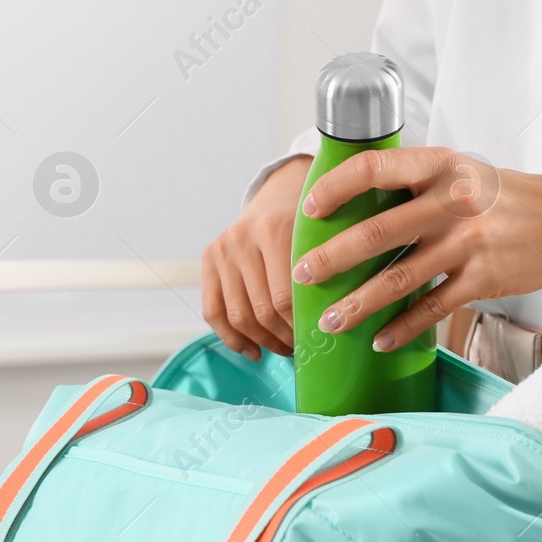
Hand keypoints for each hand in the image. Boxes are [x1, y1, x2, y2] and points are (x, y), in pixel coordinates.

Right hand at [201, 155, 311, 359]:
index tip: (316, 340)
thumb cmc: (311, 221)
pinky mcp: (209, 257)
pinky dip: (231, 338)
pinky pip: (213, 310)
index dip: (300, 327)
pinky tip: (252, 350)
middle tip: (302, 349)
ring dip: (262, 342)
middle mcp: (243, 237)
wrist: (281, 191)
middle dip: (284, 338)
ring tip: (282, 350)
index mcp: (274, 230)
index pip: (285, 298)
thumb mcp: (323, 235)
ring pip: (238, 315)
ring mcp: (223, 248)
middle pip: (261, 310)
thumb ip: (327, 269)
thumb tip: (332, 325)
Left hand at [291, 147, 541, 350]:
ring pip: (399, 279)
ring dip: (359, 304)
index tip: (309, 210)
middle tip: (301, 276)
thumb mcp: (458, 170)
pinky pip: (432, 309)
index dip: (336, 188)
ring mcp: (468, 243)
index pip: (375, 169)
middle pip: (377, 233)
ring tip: (330, 320)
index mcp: (440, 165)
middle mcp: (452, 202)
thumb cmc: (498, 196)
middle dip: (332, 258)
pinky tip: (379, 341)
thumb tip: (348, 205)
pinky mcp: (483, 280)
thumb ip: (412, 183)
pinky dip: (403, 328)